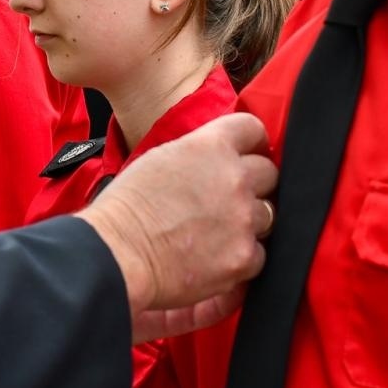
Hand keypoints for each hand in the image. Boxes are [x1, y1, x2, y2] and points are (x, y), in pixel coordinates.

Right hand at [77, 112, 275, 341]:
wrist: (118, 252)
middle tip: (231, 198)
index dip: (253, 142)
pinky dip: (241, 257)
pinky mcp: (244, 256)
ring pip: (268, 215)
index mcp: (211, 146)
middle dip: (254, 184)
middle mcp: (235, 177)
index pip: (253, 128)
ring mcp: (243, 218)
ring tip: (219, 233)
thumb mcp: (161, 158)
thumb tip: (216, 161)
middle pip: (269, 173)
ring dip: (248, 222)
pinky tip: (217, 258)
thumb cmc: (127, 207)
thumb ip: (198, 155)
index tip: (250, 152)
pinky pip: (260, 254)